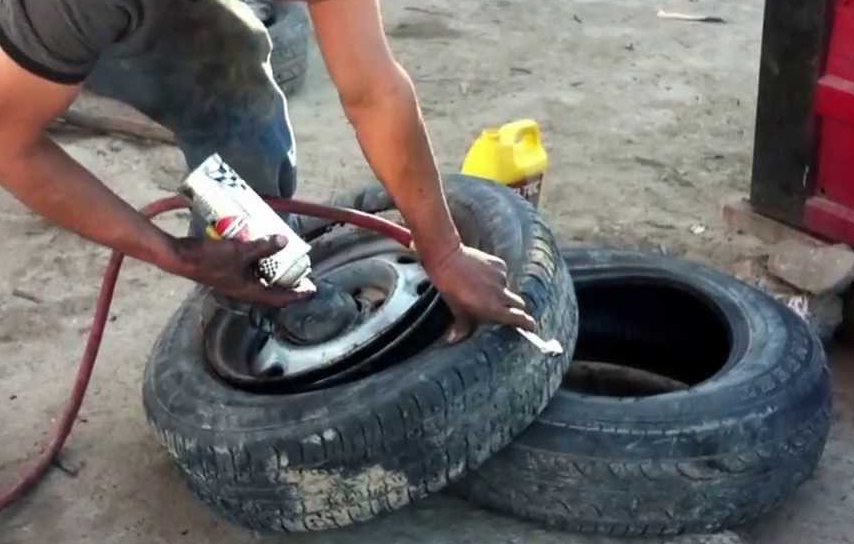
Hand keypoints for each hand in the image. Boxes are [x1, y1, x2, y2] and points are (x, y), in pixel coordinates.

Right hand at [165, 235, 315, 306]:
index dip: (296, 295)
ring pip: (260, 279)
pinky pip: (249, 269)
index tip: (310, 291)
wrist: (181, 257)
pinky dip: (259, 262)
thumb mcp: (241, 252)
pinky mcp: (227, 271)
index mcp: (249, 291)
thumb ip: (263, 247)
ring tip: (286, 260)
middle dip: (287, 284)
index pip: (279, 298)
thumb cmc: (210, 259)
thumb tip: (284, 241)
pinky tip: (261, 249)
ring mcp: (234, 281)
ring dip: (273, 272)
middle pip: (271, 291)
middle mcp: (243, 289)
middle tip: (301, 274)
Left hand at [424, 244, 536, 343]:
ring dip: (500, 292)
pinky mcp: (499, 264)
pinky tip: (480, 275)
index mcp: (493, 308)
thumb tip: (455, 339)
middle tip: (507, 311)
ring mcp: (502, 278)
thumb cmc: (450, 287)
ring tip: (482, 289)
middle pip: (519, 304)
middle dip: (516, 309)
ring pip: (507, 288)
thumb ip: (463, 326)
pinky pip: (501, 274)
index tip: (531, 327)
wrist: (447, 259)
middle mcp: (501, 294)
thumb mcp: (456, 309)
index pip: (519, 318)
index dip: (527, 324)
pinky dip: (495, 277)